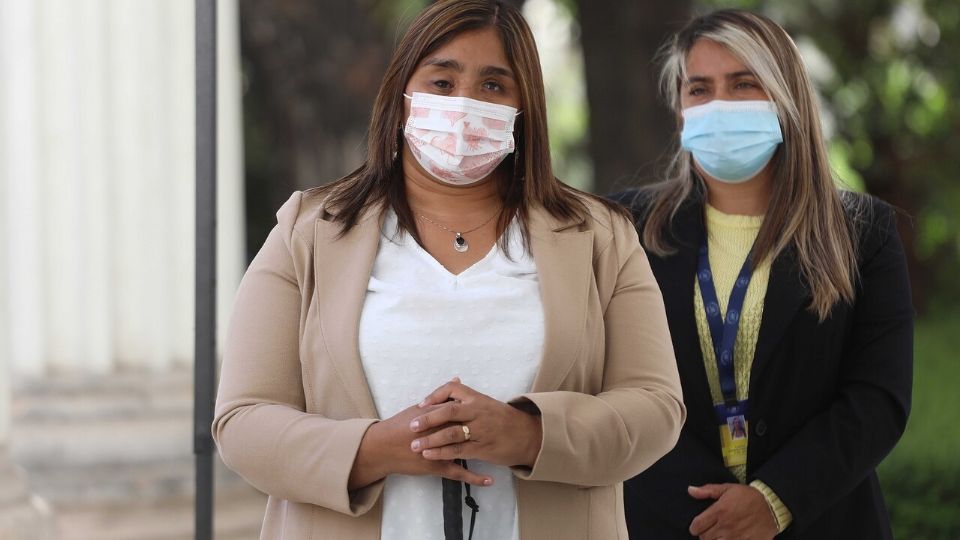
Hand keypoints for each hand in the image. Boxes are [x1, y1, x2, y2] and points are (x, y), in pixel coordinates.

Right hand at [348, 403, 493, 489]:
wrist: (382, 448)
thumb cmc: (400, 426)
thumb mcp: (418, 408)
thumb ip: (440, 396)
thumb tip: (457, 380)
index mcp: (436, 414)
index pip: (461, 410)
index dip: (479, 410)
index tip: (495, 410)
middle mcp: (439, 431)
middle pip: (468, 429)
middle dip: (486, 430)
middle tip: (503, 430)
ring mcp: (439, 451)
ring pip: (466, 451)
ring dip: (486, 454)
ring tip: (504, 455)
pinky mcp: (436, 467)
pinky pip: (459, 473)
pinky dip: (475, 478)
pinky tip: (489, 480)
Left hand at [409, 378, 542, 467]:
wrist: (526, 434)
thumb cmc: (502, 418)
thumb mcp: (486, 402)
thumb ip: (467, 395)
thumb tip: (453, 382)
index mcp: (477, 398)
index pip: (452, 390)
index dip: (435, 396)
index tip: (421, 404)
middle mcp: (478, 412)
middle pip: (449, 412)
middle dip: (428, 419)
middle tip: (412, 425)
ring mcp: (480, 430)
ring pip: (452, 433)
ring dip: (431, 440)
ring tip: (415, 445)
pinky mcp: (482, 448)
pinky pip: (459, 450)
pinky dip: (442, 453)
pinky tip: (430, 455)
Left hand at [688, 483, 777, 539]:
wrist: (771, 506)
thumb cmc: (748, 496)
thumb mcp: (727, 488)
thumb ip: (708, 490)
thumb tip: (690, 490)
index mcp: (719, 511)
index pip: (697, 526)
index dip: (694, 527)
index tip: (697, 526)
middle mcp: (726, 526)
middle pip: (704, 538)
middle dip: (704, 534)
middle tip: (710, 530)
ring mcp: (735, 537)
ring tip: (719, 536)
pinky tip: (729, 539)